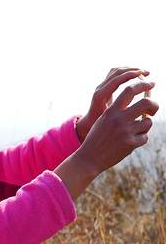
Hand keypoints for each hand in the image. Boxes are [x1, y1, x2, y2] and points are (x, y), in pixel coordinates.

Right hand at [56, 80, 159, 199]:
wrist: (89, 158)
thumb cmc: (97, 138)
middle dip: (154, 105)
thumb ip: (119, 111)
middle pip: (146, 103)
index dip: (142, 85)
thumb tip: (141, 101)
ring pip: (148, 122)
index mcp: (111, 111)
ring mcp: (126, 132)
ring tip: (133, 133)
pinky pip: (144, 137)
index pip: (130, 90)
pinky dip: (139, 140)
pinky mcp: (130, 144)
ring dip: (144, 126)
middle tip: (152, 110)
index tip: (150, 85)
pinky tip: (128, 144)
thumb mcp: (104, 121)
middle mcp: (119, 119)